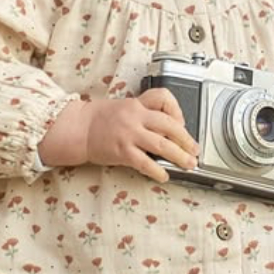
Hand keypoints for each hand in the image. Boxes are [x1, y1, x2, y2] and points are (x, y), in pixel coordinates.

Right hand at [39, 89, 199, 182]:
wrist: (78, 129)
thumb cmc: (100, 120)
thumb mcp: (124, 107)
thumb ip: (144, 113)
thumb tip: (167, 129)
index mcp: (136, 104)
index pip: (163, 97)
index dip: (177, 111)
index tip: (182, 123)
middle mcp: (135, 117)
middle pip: (169, 125)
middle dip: (186, 139)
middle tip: (195, 150)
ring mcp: (129, 134)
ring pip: (162, 144)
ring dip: (179, 155)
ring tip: (188, 164)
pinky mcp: (122, 152)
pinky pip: (145, 162)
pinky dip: (157, 170)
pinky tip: (163, 175)